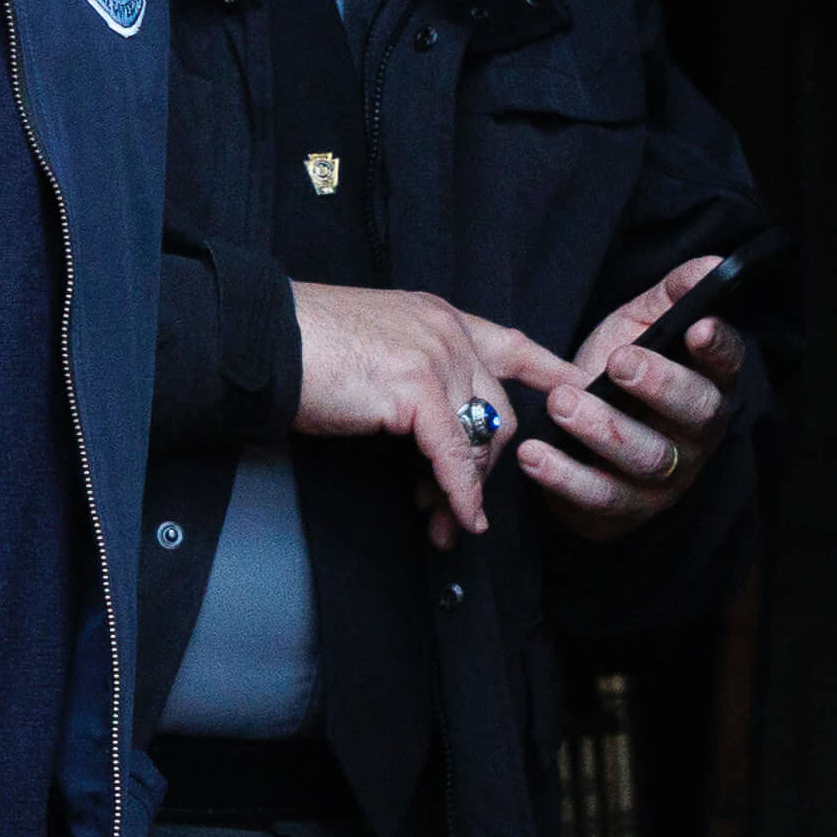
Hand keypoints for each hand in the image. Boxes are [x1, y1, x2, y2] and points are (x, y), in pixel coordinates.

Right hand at [287, 279, 588, 535]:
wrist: (262, 341)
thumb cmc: (301, 347)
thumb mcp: (373, 346)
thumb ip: (412, 370)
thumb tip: (427, 422)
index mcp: (436, 316)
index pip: (509, 342)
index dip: (547, 370)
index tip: (575, 391)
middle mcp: (445, 330)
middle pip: (497, 408)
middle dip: (485, 466)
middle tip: (460, 506)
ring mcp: (435, 356)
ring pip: (479, 437)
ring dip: (467, 488)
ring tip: (443, 521)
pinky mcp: (417, 389)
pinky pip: (453, 456)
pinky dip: (458, 494)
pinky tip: (455, 519)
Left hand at [509, 257, 746, 545]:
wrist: (584, 441)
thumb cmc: (620, 376)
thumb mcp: (640, 327)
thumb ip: (671, 296)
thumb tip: (711, 263)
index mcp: (708, 384)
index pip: (727, 365)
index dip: (717, 347)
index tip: (695, 326)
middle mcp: (697, 433)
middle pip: (694, 412)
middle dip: (658, 385)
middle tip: (618, 362)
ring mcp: (666, 476)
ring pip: (645, 457)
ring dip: (602, 429)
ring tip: (561, 402)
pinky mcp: (626, 508)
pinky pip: (599, 497)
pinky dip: (563, 477)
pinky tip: (533, 453)